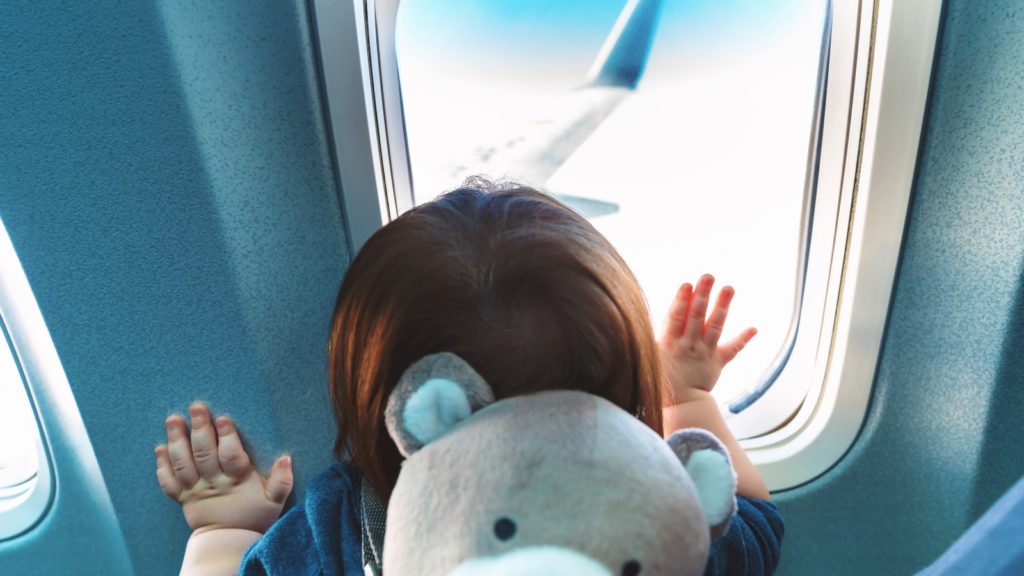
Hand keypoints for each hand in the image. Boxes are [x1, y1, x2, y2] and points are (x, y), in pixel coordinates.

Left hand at [154, 402, 292, 533]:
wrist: (229, 541)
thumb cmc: (255, 516)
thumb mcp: (275, 500)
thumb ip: (282, 480)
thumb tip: (286, 457)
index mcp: (237, 481)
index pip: (231, 456)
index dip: (227, 437)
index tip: (223, 418)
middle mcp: (213, 483)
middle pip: (204, 454)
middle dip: (199, 429)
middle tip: (196, 407)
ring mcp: (195, 490)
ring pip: (183, 464)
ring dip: (176, 441)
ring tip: (173, 419)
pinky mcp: (182, 497)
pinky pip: (168, 481)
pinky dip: (162, 465)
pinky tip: (159, 448)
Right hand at [659, 274, 756, 405]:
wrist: (678, 406)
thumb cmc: (659, 379)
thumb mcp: (648, 356)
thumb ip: (654, 336)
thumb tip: (644, 315)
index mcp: (669, 344)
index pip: (676, 318)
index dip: (681, 301)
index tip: (687, 284)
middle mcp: (688, 346)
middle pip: (696, 317)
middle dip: (702, 295)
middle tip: (709, 276)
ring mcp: (704, 353)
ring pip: (714, 327)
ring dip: (722, 306)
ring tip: (729, 288)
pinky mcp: (717, 363)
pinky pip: (732, 350)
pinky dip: (743, 339)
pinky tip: (754, 328)